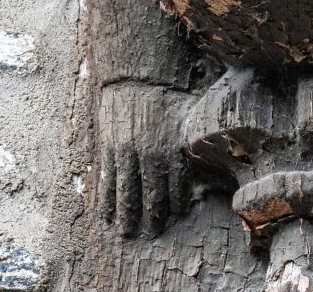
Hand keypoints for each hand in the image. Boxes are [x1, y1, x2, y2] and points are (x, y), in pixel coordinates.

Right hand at [98, 83, 190, 236]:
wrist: (133, 78)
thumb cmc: (163, 96)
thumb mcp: (184, 118)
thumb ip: (189, 143)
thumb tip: (205, 158)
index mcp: (171, 150)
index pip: (175, 188)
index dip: (174, 205)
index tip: (173, 218)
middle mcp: (149, 156)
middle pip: (150, 196)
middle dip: (151, 217)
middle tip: (151, 233)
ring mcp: (126, 155)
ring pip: (127, 193)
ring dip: (127, 216)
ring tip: (126, 233)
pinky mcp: (109, 150)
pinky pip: (107, 182)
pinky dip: (107, 201)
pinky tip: (106, 215)